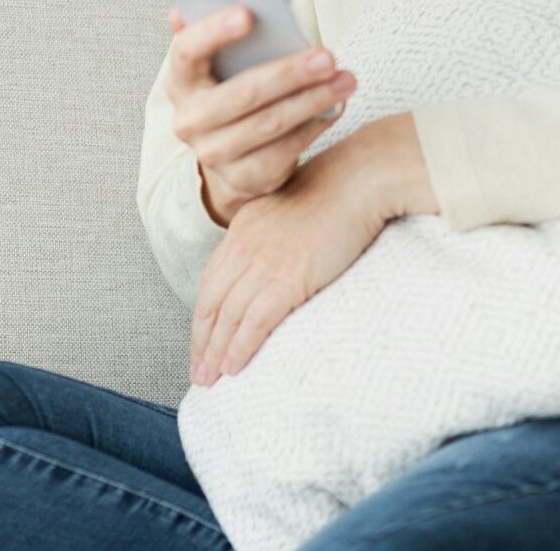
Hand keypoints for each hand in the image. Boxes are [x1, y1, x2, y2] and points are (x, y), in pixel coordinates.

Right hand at [164, 4, 355, 225]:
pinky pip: (285, 151)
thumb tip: (181, 9)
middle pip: (242, 93)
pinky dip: (314, 127)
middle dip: (289, 73)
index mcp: (181, 80)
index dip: (213, 32)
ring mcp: (214, 153)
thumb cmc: (233, 89)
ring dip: (312, 100)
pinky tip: (335, 107)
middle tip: (327, 56)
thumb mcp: (220, 63)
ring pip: (269, 124)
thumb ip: (214, 34)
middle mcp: (190, 120)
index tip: (248, 14)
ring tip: (345, 80)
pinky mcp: (244, 178)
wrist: (231, 155)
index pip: (186, 51)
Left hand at [189, 135, 385, 385]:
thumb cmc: (338, 189)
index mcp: (244, 226)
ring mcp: (265, 261)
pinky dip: (240, 348)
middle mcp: (245, 244)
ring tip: (210, 379)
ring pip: (228, 317)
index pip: (211, 279)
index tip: (201, 339)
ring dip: (216, 352)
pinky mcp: (288, 279)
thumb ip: (273, 232)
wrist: (360, 180)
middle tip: (199, 371)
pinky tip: (235, 368)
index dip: (202, 314)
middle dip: (201, 340)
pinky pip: (254, 322)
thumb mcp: (289, 205)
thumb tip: (275, 260)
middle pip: (212, 301)